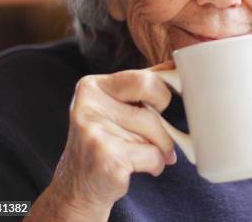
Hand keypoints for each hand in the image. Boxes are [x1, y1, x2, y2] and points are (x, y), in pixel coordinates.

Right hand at [48, 61, 176, 213]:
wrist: (78, 188)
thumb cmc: (105, 140)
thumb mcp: (116, 105)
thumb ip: (141, 83)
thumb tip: (174, 64)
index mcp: (92, 86)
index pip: (144, 78)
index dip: (161, 93)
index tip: (161, 106)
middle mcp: (89, 105)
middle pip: (153, 102)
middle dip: (164, 121)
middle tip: (158, 132)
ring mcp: (95, 132)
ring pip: (156, 131)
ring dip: (161, 147)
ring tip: (147, 153)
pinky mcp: (107, 158)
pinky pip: (152, 155)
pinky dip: (156, 164)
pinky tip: (139, 167)